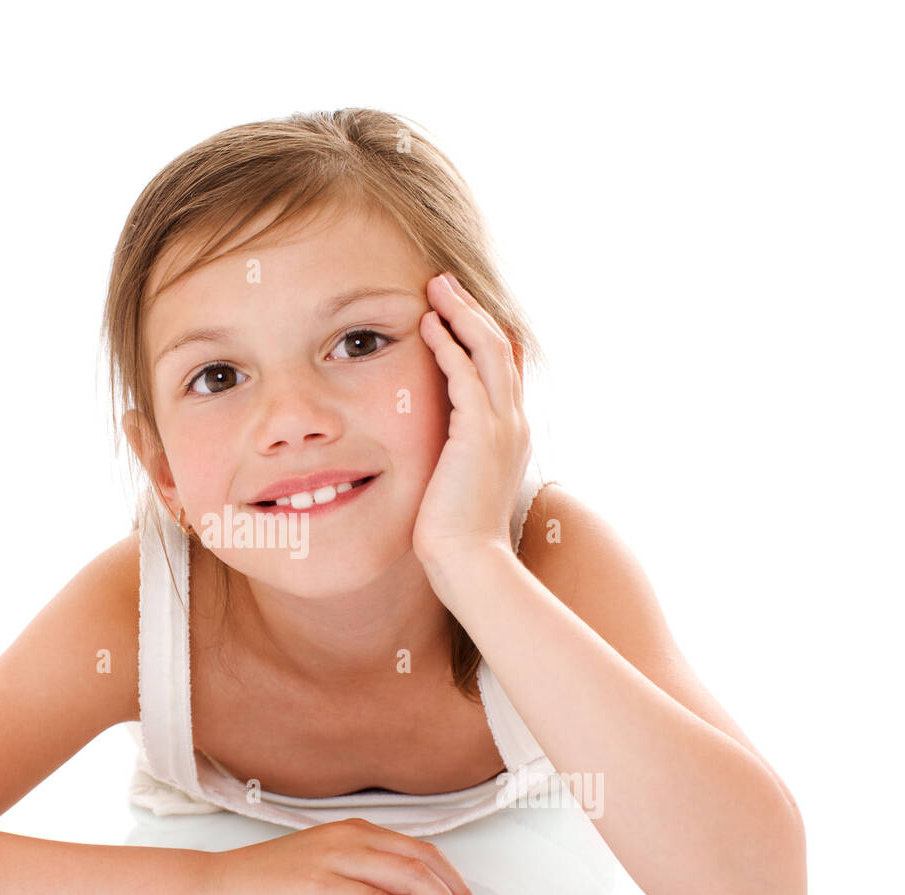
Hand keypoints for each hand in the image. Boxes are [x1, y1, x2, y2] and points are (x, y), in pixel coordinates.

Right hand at [207, 817, 491, 894]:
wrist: (217, 890)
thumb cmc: (266, 886)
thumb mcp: (324, 872)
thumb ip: (364, 879)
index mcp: (353, 832)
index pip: (421, 850)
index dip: (453, 880)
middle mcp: (349, 838)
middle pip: (423, 862)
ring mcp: (334, 859)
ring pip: (409, 878)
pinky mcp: (320, 887)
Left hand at [412, 272, 532, 565]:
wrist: (471, 563)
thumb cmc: (457, 537)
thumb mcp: (458, 487)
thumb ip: (453, 458)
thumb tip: (434, 453)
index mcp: (510, 435)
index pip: (503, 370)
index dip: (482, 335)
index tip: (456, 312)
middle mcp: (514, 423)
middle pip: (500, 348)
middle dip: (471, 312)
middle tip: (443, 284)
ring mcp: (502, 426)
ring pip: (488, 350)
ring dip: (461, 315)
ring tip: (435, 289)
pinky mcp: (479, 433)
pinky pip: (465, 374)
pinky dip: (447, 345)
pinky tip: (427, 326)